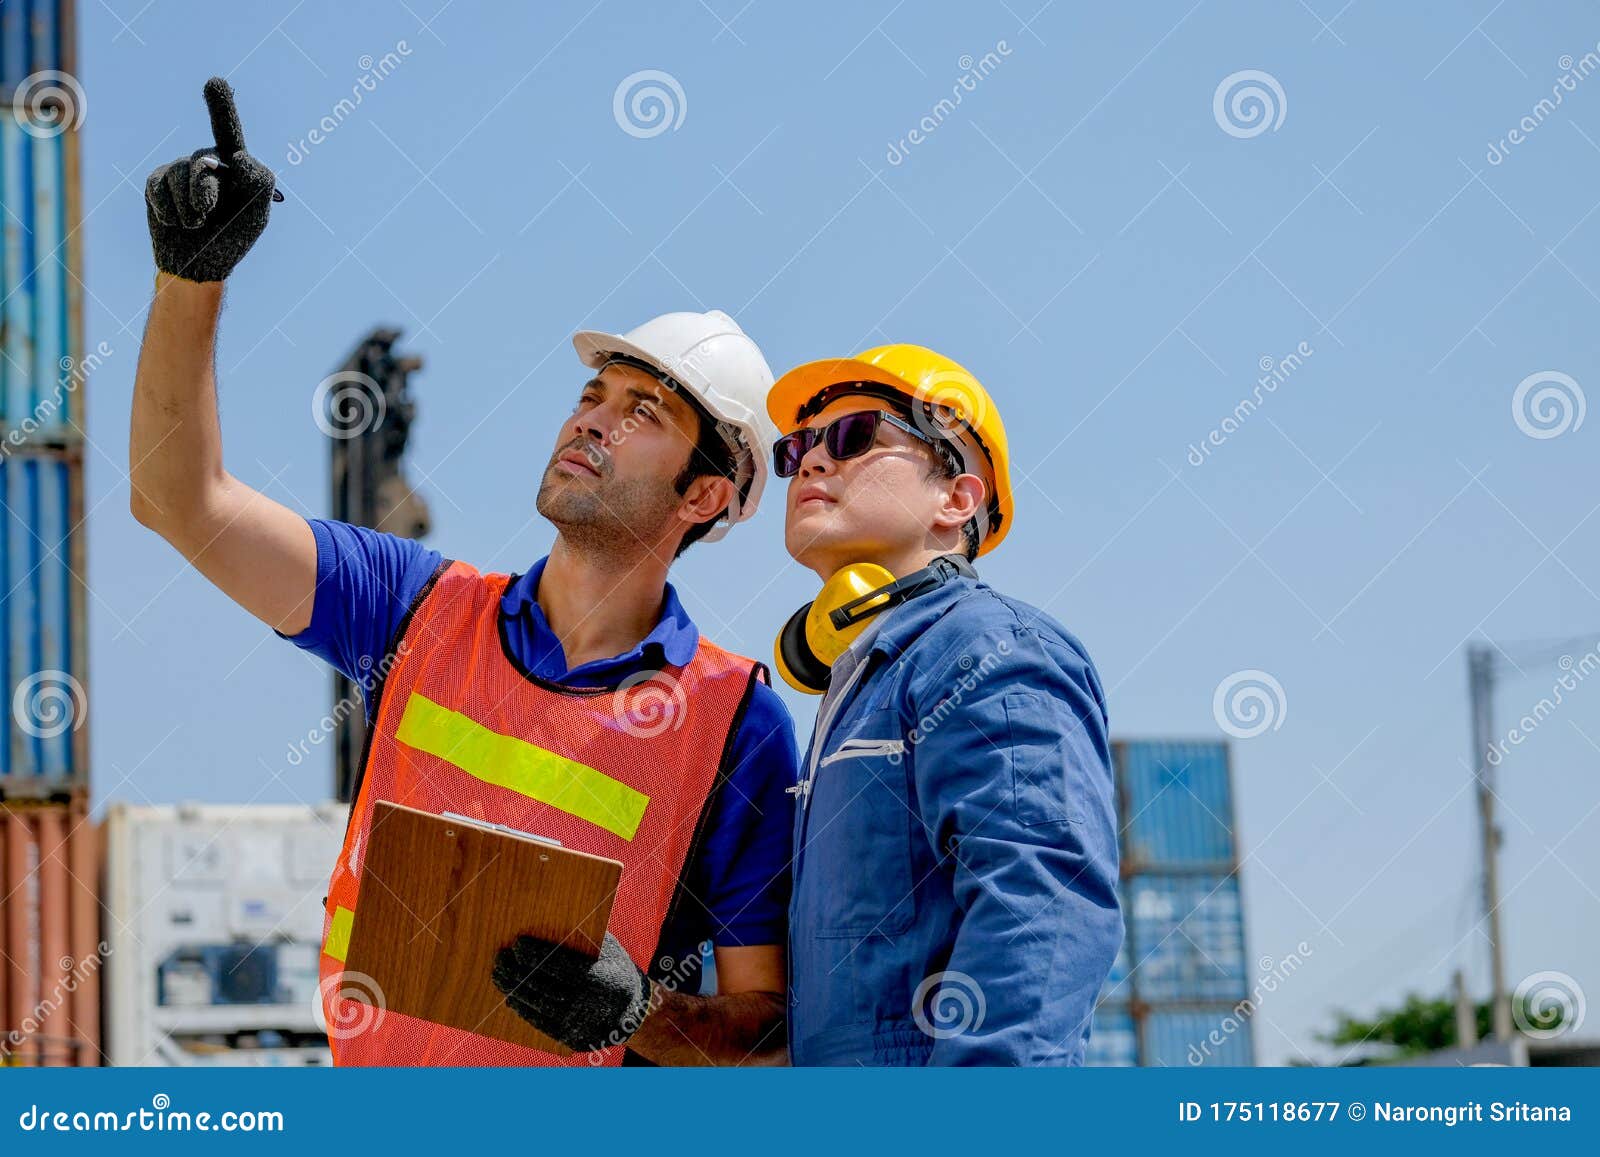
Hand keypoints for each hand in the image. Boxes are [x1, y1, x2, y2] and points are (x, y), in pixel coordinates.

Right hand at [145, 77, 280, 282]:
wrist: (197, 264)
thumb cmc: (231, 239)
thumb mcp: (256, 213)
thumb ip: (257, 180)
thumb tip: (235, 156)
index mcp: (235, 165)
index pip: (228, 131)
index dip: (221, 106)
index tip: (214, 81)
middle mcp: (207, 161)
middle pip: (202, 163)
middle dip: (205, 196)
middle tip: (208, 218)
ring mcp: (179, 169)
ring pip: (180, 177)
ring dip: (190, 210)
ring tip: (196, 224)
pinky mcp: (156, 180)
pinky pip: (158, 187)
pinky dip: (169, 212)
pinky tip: (176, 223)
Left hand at [491, 931, 652, 1053]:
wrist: (632, 1014)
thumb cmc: (616, 971)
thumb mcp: (610, 951)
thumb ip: (585, 939)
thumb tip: (550, 918)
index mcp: (602, 978)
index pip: (561, 965)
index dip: (537, 954)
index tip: (518, 942)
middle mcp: (590, 1004)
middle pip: (545, 985)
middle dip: (519, 970)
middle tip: (501, 957)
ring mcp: (580, 1023)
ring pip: (539, 1004)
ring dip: (515, 989)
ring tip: (500, 974)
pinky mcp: (570, 1037)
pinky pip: (541, 1022)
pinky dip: (524, 1009)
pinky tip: (511, 996)